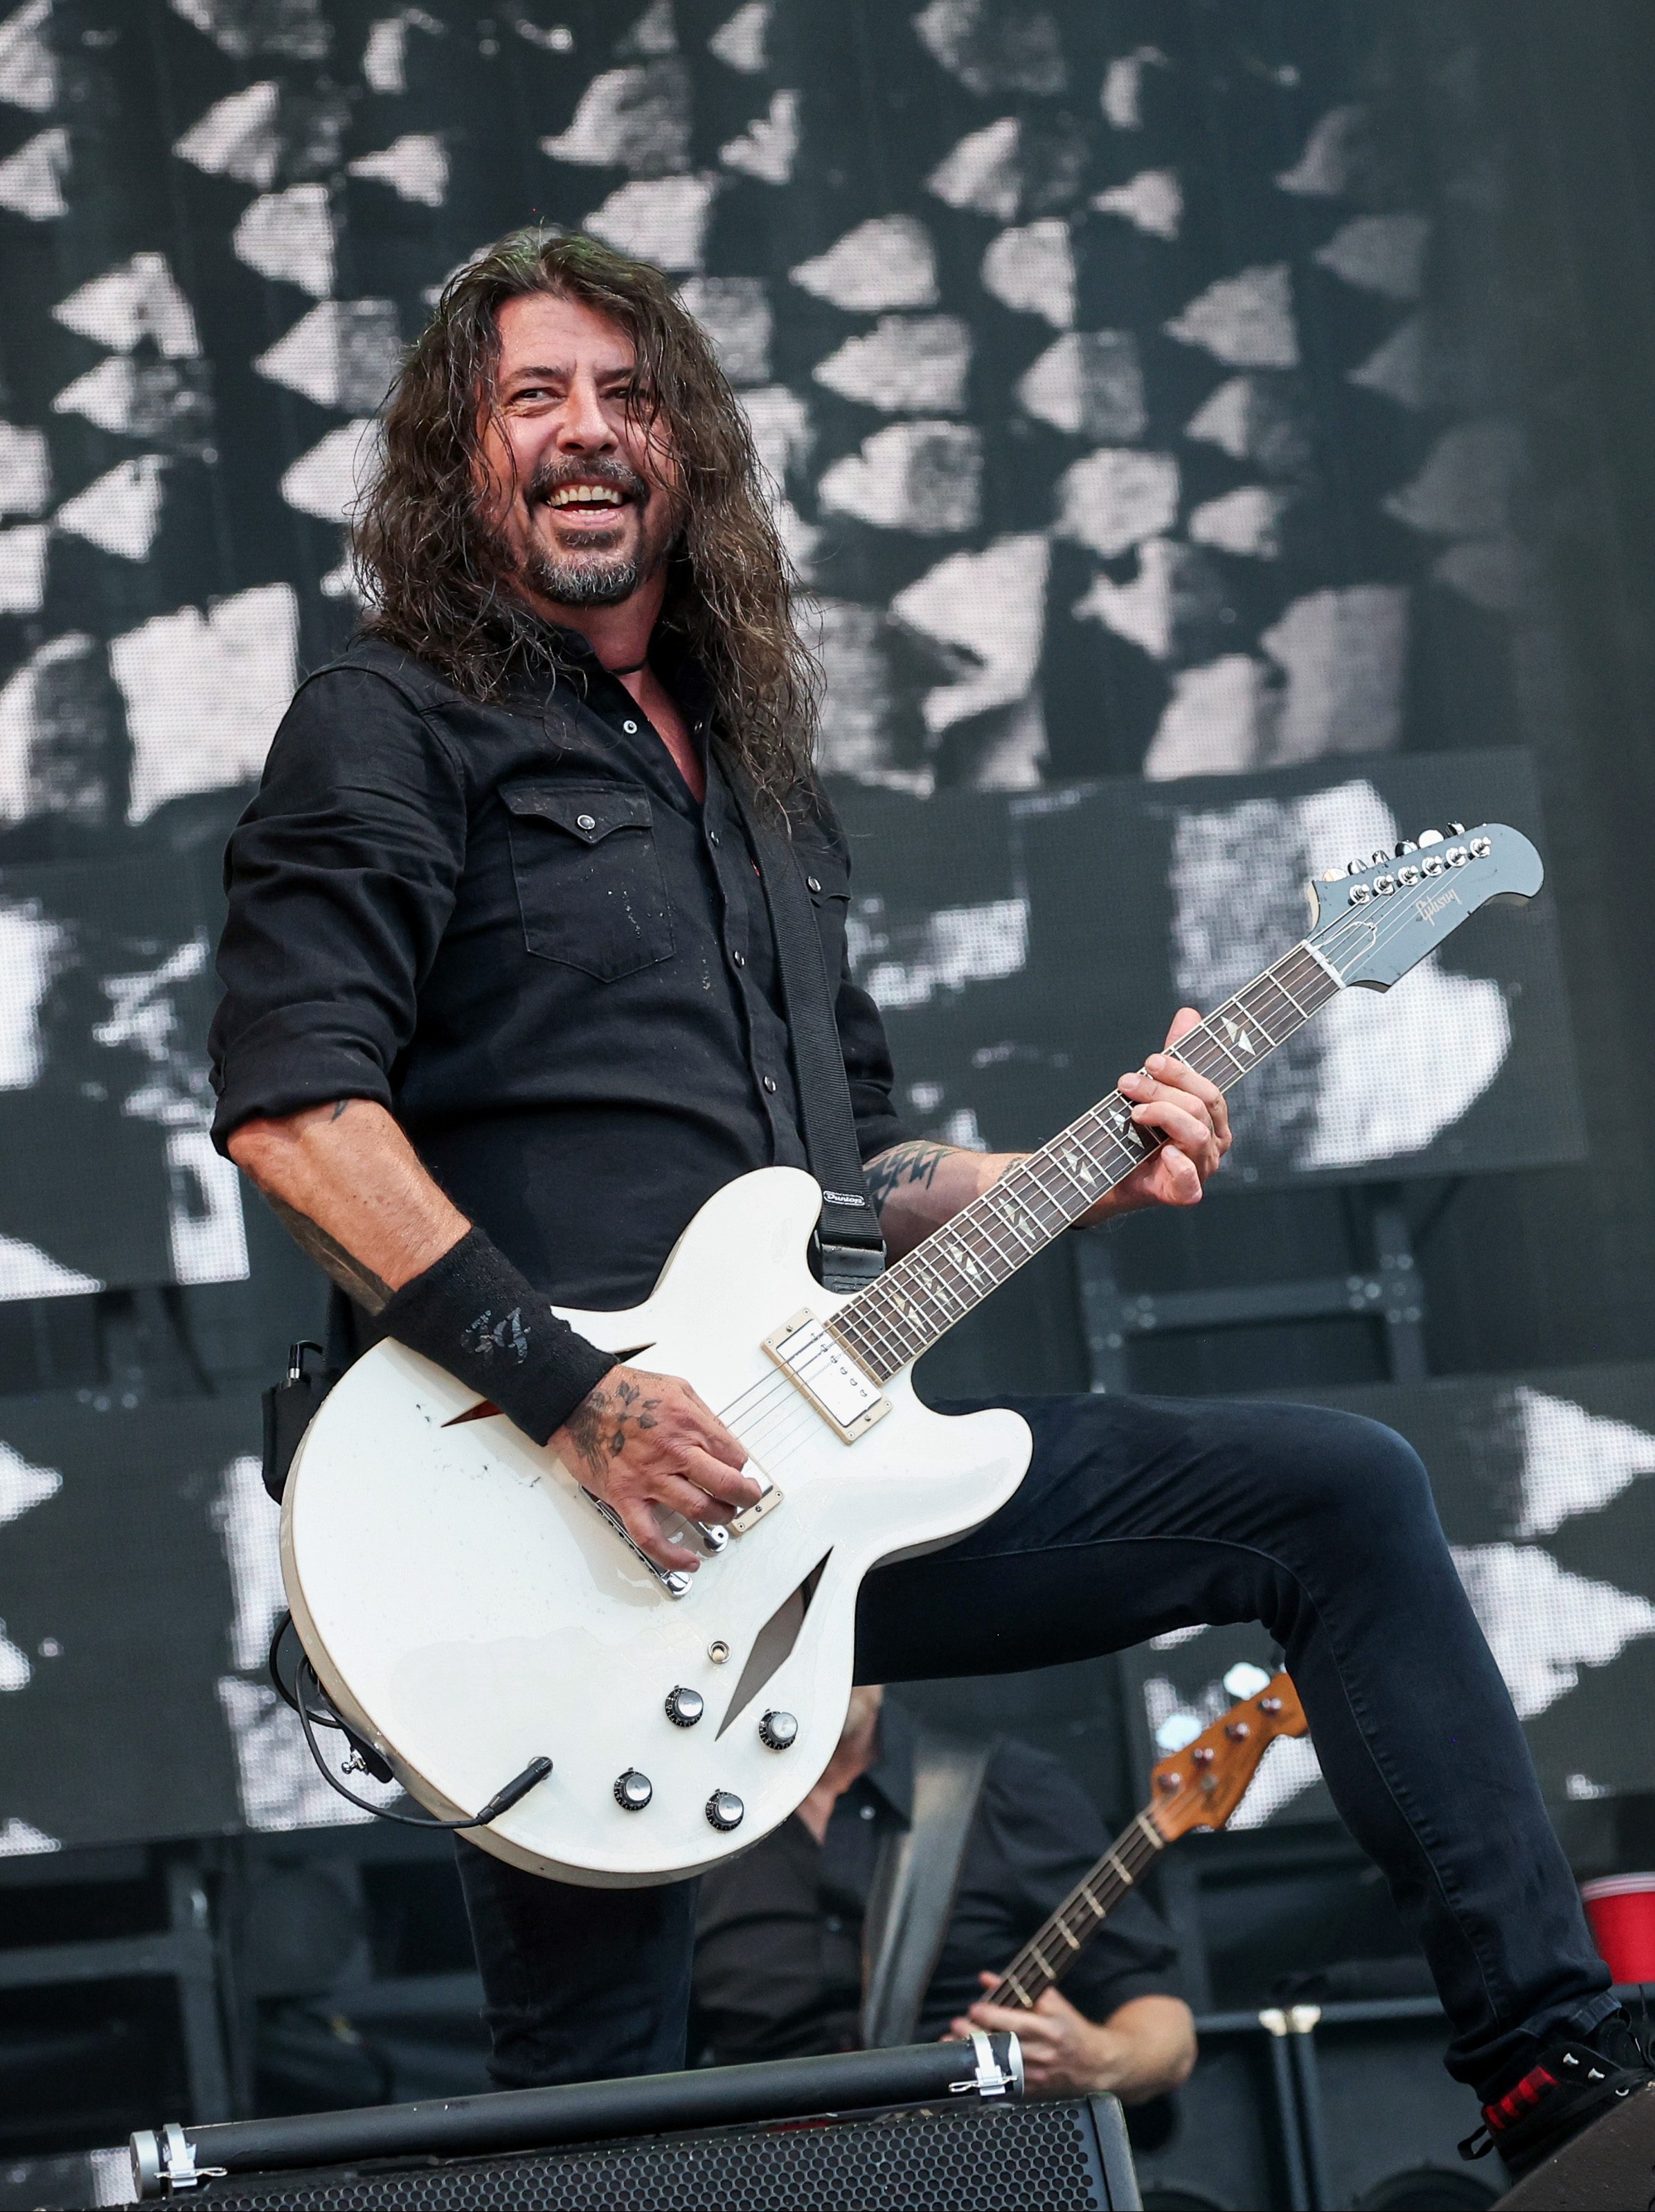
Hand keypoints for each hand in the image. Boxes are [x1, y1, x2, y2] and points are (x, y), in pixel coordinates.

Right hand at [551, 1366, 760, 1572]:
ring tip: (722, 1515)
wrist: (578, 1397)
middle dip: (746, 1496)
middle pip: (727, 1485)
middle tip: (746, 1498)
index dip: (741, 1467)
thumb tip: (723, 1440)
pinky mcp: (625, 1497)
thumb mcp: (677, 1388)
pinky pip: (650, 1535)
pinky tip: (688, 1560)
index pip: (735, 1456)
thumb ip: (703, 1415)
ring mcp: (649, 1478)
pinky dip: (671, 1554)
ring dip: (720, 1518)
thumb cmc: (622, 1391)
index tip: (737, 1470)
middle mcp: (673, 1453)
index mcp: (689, 1424)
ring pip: (700, 1510)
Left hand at [950, 1980, 1124, 2098]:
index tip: (975, 2008)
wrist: (1094, 2064)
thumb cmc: (1071, 2027)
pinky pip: (1004, 2084)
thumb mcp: (1053, 2002)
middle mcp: (1043, 2054)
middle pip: (1005, 2046)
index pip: (1018, 2023)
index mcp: (1050, 2029)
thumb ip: (1021, 1989)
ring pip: (1000, 2067)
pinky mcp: (1032, 2089)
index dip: (994, 2016)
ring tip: (952, 2043)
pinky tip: (967, 2066)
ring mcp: (1037, 2075)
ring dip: (974, 2055)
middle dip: (978, 2035)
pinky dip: (983, 2074)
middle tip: (957, 2024)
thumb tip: (987, 1978)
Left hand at [1085, 1007, 1230, 1221]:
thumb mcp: (1155, 1091)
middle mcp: (1213, 1144)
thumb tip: (1188, 1013)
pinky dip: (1181, 1167)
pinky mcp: (1184, 1194)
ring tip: (1132, 1112)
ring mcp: (1201, 1170)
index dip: (1182, 1071)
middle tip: (1127, 1082)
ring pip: (1195, 1133)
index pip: (1209, 1089)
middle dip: (1162, 1090)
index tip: (1150, 1060)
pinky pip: (1192, 1184)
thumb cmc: (1138, 1133)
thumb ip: (1174, 1057)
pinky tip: (1165, 1154)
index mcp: (1213, 1118)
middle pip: (1200, 1107)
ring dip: (1161, 1115)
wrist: (1108, 1177)